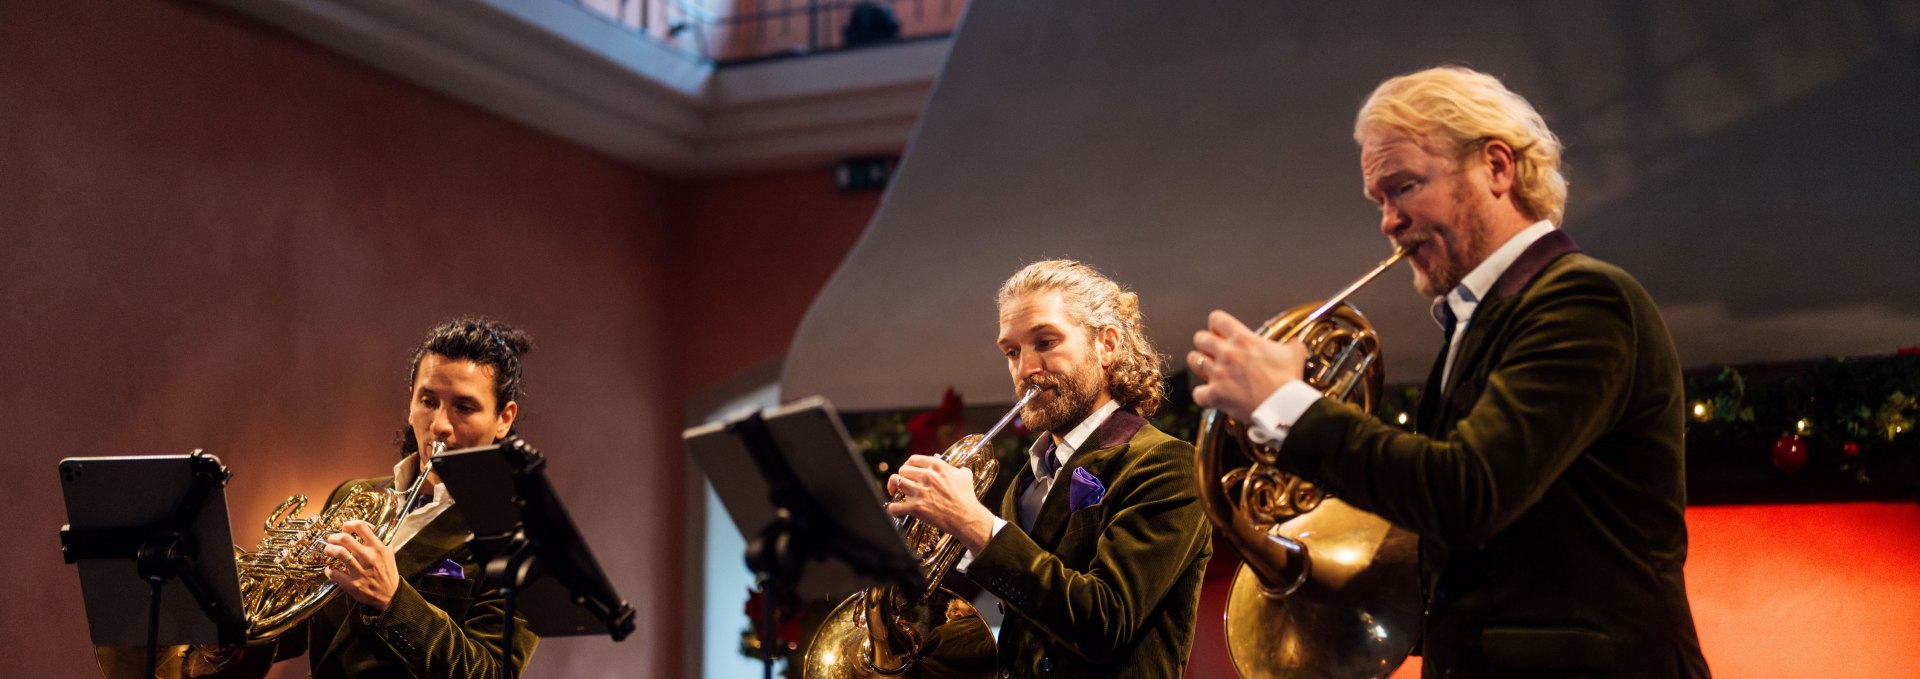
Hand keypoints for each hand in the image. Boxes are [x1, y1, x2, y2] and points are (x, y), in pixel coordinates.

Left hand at [324, 520, 400, 610]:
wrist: (390, 595)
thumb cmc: (388, 573)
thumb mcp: (389, 554)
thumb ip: (379, 542)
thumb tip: (368, 531)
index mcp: (378, 548)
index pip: (361, 526)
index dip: (349, 524)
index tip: (345, 528)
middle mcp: (368, 557)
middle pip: (344, 538)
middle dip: (334, 537)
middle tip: (332, 540)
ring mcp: (359, 571)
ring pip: (337, 552)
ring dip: (328, 549)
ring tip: (328, 550)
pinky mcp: (351, 584)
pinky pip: (333, 572)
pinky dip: (329, 569)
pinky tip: (331, 569)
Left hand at [886, 455, 996, 553]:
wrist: (967, 517)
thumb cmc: (967, 498)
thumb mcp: (965, 476)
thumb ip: (957, 469)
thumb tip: (956, 467)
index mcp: (937, 466)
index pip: (913, 459)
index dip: (908, 464)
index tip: (908, 470)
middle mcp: (927, 476)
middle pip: (903, 469)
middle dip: (902, 476)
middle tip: (903, 482)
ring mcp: (920, 491)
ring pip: (896, 482)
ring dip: (893, 488)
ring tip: (894, 492)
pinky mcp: (916, 507)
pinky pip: (895, 506)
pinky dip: (893, 509)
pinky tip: (896, 510)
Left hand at [1189, 309, 1307, 421]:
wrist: (1285, 406)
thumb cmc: (1288, 380)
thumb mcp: (1294, 354)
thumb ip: (1290, 344)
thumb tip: (1295, 343)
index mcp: (1243, 339)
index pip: (1216, 318)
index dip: (1217, 325)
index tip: (1222, 333)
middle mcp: (1227, 353)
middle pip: (1200, 338)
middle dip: (1206, 345)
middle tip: (1215, 353)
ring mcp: (1219, 374)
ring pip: (1193, 360)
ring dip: (1200, 365)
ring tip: (1209, 370)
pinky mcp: (1216, 394)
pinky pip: (1197, 393)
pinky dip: (1203, 395)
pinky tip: (1212, 395)